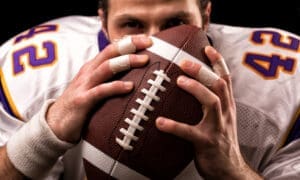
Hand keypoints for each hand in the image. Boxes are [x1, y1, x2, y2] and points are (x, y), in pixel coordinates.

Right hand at [46, 35, 151, 142]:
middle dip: (130, 44)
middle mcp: (89, 72)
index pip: (112, 48)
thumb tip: (134, 77)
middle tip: (150, 42)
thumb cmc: (81, 104)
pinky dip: (116, 87)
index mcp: (93, 67)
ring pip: (107, 67)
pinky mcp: (83, 100)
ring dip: (126, 61)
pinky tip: (130, 87)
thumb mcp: (95, 87)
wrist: (55, 123)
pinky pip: (101, 91)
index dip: (129, 41)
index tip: (148, 38)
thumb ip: (109, 79)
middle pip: (110, 52)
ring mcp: (85, 85)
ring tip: (144, 60)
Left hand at [156, 46, 261, 178]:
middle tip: (184, 61)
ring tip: (179, 81)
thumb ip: (211, 104)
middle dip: (203, 70)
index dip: (218, 62)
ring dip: (195, 89)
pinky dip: (174, 126)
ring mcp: (218, 128)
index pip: (226, 79)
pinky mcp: (207, 143)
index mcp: (227, 107)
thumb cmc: (221, 142)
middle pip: (218, 85)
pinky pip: (189, 132)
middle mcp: (225, 113)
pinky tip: (160, 122)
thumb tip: (192, 88)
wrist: (230, 170)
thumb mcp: (221, 120)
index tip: (207, 48)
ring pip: (211, 102)